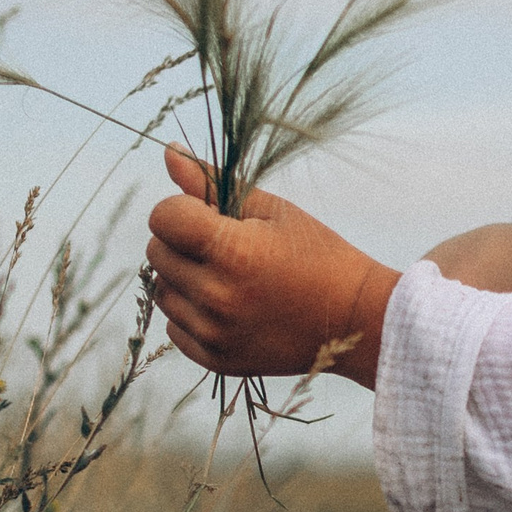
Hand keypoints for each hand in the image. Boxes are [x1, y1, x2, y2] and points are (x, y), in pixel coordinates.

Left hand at [145, 149, 400, 388]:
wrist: (355, 319)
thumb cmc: (318, 256)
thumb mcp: (273, 212)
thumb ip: (215, 184)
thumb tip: (169, 152)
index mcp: (232, 251)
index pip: (164, 217)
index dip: (182, 208)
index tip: (210, 214)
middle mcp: (215, 295)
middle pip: (157, 253)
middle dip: (182, 242)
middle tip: (226, 246)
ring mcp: (213, 332)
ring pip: (162, 291)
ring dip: (184, 278)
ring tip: (228, 277)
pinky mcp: (215, 359)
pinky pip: (175, 327)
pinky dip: (192, 313)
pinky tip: (229, 306)